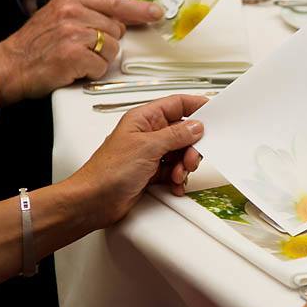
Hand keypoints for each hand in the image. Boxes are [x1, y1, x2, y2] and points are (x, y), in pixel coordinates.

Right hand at [0, 0, 161, 104]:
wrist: (11, 66)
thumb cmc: (38, 45)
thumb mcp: (60, 16)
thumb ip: (88, 13)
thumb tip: (122, 20)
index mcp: (71, 0)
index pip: (114, 1)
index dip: (138, 8)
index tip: (156, 12)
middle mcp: (73, 13)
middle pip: (116, 30)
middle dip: (108, 44)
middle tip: (86, 50)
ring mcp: (73, 33)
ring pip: (112, 49)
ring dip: (100, 60)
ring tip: (78, 59)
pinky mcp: (74, 55)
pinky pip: (101, 66)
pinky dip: (92, 73)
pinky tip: (75, 69)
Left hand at [69, 95, 206, 228]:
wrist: (93, 202)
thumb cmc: (108, 171)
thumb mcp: (148, 147)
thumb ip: (176, 134)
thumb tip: (196, 126)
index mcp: (144, 119)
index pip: (176, 104)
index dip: (196, 106)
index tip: (213, 112)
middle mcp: (148, 134)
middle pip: (183, 132)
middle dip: (191, 146)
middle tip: (190, 158)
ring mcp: (150, 154)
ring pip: (181, 153)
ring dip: (184, 165)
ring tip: (177, 174)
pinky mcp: (151, 172)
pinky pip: (174, 170)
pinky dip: (178, 178)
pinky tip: (174, 184)